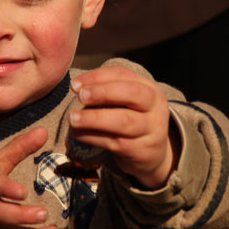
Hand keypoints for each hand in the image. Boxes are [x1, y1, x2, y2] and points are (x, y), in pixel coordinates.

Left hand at [69, 65, 179, 188]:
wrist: (151, 154)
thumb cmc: (131, 120)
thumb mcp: (124, 103)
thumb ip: (105, 92)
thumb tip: (77, 87)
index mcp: (148, 88)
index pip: (122, 74)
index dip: (97, 77)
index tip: (75, 84)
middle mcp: (155, 107)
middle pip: (132, 93)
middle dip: (103, 93)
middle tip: (80, 96)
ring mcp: (151, 130)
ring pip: (123, 121)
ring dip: (94, 118)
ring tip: (73, 118)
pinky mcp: (142, 150)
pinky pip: (115, 142)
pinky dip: (93, 136)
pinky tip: (78, 134)